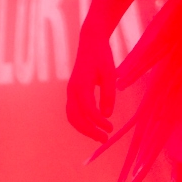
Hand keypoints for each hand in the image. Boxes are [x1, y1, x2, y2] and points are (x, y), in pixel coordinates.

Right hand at [65, 27, 116, 141]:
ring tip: (100, 136)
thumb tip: (106, 115)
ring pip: (72, 117)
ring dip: (84, 129)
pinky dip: (82, 122)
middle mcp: (72, 91)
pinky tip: (94, 126)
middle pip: (76, 118)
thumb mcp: (109, 73)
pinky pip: (74, 112)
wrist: (90, 43)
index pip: (87, 109)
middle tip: (105, 139)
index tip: (110, 128)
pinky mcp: (73, 93)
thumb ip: (108, 94)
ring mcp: (70, 92)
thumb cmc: (102, 56)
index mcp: (80, 85)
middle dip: (89, 131)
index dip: (98, 121)